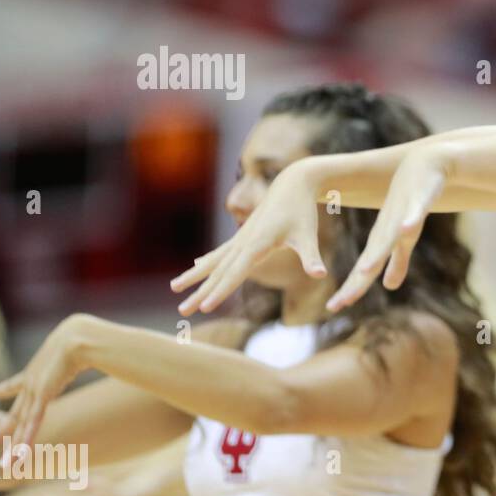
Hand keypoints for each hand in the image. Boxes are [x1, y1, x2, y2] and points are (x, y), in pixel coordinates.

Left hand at [0, 315, 95, 454]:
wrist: (79, 337)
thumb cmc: (82, 339)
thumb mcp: (73, 348)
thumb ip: (75, 355)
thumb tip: (92, 345)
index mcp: (35, 371)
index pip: (12, 384)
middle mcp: (30, 383)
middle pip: (13, 414)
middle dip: (0, 432)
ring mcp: (34, 390)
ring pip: (21, 423)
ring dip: (12, 444)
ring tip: (2, 464)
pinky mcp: (43, 395)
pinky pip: (34, 421)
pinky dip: (27, 438)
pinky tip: (20, 452)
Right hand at [171, 159, 327, 314]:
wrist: (293, 183)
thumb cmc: (302, 211)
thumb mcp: (308, 235)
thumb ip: (311, 257)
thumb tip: (321, 275)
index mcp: (256, 244)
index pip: (235, 273)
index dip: (220, 291)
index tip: (204, 307)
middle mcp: (243, 241)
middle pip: (218, 272)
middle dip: (200, 292)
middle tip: (182, 312)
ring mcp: (241, 237)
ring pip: (214, 261)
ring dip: (195, 276)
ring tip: (174, 288)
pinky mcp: (244, 234)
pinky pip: (221, 251)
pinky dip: (207, 261)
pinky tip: (196, 264)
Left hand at [326, 146, 448, 311]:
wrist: (424, 167)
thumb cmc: (411, 205)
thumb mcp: (405, 238)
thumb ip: (397, 262)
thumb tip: (388, 287)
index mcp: (381, 240)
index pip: (364, 270)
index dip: (351, 289)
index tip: (334, 308)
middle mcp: (385, 231)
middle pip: (370, 260)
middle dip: (356, 282)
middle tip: (338, 303)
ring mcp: (400, 216)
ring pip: (388, 238)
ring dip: (378, 254)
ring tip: (366, 271)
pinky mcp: (417, 201)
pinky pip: (414, 213)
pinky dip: (410, 221)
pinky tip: (406, 228)